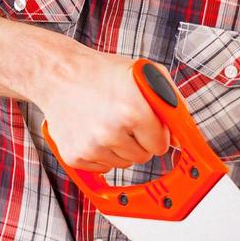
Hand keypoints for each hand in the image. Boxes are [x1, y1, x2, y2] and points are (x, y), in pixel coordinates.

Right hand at [37, 46, 170, 171]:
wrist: (58, 74)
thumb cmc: (101, 73)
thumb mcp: (144, 74)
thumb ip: (170, 102)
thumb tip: (181, 132)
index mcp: (132, 110)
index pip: (161, 145)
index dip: (158, 134)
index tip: (150, 126)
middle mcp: (110, 131)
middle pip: (143, 157)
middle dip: (140, 141)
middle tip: (126, 121)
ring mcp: (90, 146)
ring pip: (123, 164)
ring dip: (121, 148)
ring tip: (107, 122)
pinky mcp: (74, 156)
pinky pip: (102, 167)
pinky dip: (101, 154)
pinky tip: (93, 131)